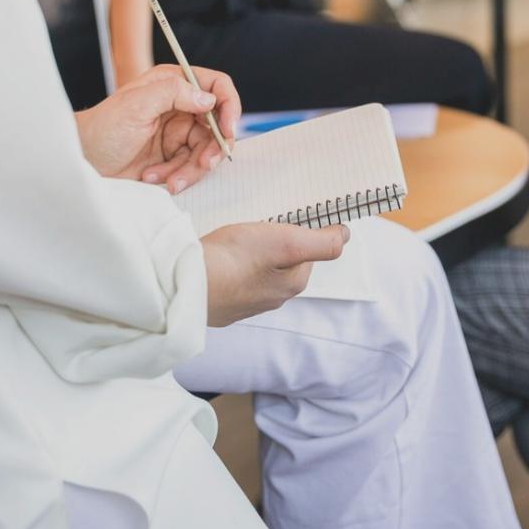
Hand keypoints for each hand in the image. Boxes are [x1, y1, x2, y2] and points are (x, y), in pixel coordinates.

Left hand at [75, 65, 240, 192]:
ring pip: (207, 150)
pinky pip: (191, 168)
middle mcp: (180, 106)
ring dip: (191, 168)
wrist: (83, 163)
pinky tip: (154, 177)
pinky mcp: (173, 156)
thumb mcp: (135, 105)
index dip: (229, 105)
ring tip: (169, 179)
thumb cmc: (101, 129)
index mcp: (173, 84)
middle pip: (218, 124)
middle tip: (205, 162)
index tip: (228, 129)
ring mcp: (178, 133)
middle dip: (214, 146)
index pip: (217, 86)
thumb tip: (209, 99)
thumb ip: (173, 93)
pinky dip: (178, 176)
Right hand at [203, 222, 349, 325]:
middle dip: (274, 243)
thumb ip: (320, 242)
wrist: (183, 285)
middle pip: (284, 261)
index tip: (278, 222)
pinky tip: (220, 260)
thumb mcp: (286, 242)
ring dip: (252, 255)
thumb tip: (345, 237)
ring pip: (260, 271)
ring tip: (235, 244)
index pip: (308, 250)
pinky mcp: (223, 305)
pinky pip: (236, 281)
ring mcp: (246, 305)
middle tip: (254, 231)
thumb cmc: (234, 259)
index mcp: (293, 284)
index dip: (296, 231)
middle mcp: (274, 299)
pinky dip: (232, 267)